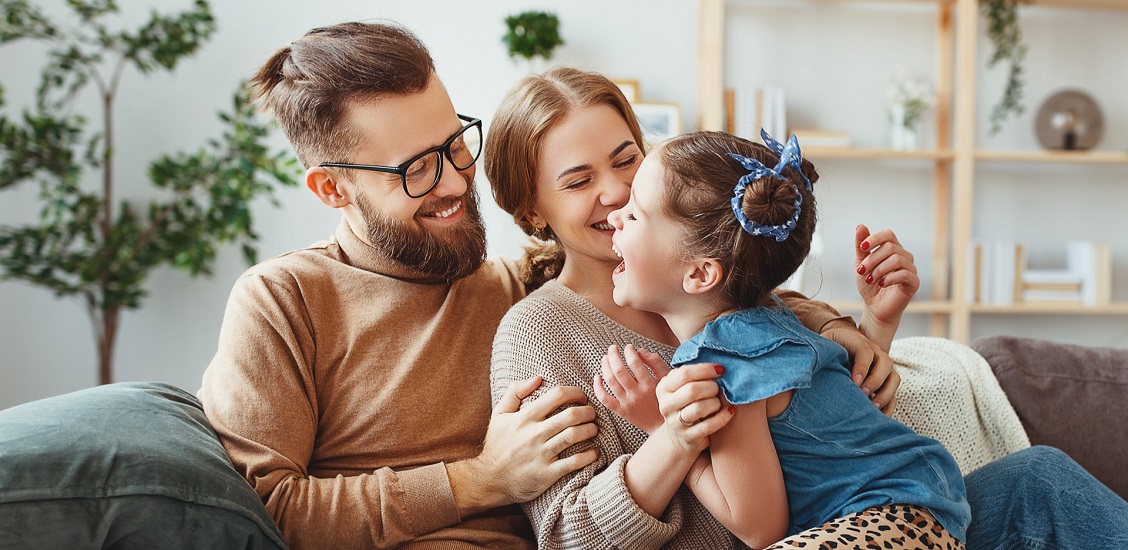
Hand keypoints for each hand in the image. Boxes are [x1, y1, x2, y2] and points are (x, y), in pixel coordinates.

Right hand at [452, 376, 598, 512]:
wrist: (489, 480)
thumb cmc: (497, 445)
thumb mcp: (499, 414)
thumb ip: (515, 392)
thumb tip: (537, 378)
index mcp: (525, 417)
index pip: (557, 395)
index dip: (575, 392)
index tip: (582, 397)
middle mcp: (534, 434)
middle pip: (571, 415)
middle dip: (588, 411)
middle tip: (592, 413)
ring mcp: (541, 454)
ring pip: (575, 436)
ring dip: (591, 430)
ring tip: (594, 429)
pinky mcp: (547, 474)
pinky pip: (575, 462)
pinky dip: (590, 455)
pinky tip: (595, 452)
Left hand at [593, 344, 670, 433]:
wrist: (662, 426)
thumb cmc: (665, 399)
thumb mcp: (666, 379)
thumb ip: (655, 362)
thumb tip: (639, 350)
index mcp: (650, 385)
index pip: (635, 363)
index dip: (629, 352)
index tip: (628, 347)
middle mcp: (637, 394)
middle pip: (619, 371)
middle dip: (613, 355)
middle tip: (612, 348)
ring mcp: (627, 404)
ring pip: (610, 382)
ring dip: (605, 367)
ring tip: (605, 358)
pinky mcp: (621, 412)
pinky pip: (604, 399)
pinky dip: (597, 387)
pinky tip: (597, 377)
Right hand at [655, 363, 733, 453]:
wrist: (678, 436)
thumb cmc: (686, 404)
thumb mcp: (681, 387)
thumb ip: (692, 374)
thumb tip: (717, 365)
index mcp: (664, 388)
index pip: (684, 373)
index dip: (705, 370)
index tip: (720, 370)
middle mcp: (666, 405)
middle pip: (692, 390)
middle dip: (711, 387)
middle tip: (718, 388)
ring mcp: (675, 423)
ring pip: (699, 408)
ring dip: (715, 402)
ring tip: (718, 401)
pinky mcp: (688, 437)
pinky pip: (709, 426)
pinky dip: (722, 417)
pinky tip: (729, 411)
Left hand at [821, 324, 899, 415]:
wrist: (839, 344)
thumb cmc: (830, 346)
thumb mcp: (825, 344)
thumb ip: (825, 352)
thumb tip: (816, 368)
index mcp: (859, 341)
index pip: (865, 351)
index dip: (862, 367)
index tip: (854, 382)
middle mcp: (875, 353)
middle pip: (886, 363)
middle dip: (875, 380)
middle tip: (863, 393)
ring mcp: (882, 367)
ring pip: (894, 378)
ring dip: (885, 394)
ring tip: (872, 407)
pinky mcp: (884, 382)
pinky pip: (893, 393)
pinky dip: (889, 405)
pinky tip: (879, 417)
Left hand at [855, 225, 919, 329]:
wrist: (875, 307)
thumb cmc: (869, 284)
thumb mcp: (861, 264)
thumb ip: (861, 247)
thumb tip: (860, 226)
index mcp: (892, 249)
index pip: (888, 234)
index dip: (875, 238)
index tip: (862, 248)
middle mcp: (904, 256)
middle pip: (890, 248)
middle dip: (872, 259)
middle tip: (860, 271)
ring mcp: (911, 269)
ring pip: (897, 259)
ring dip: (879, 269)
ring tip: (869, 279)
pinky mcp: (914, 282)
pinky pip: (905, 274)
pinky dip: (890, 278)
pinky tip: (881, 284)